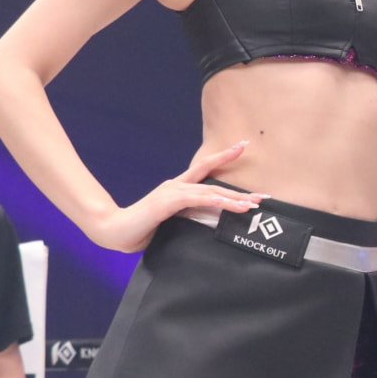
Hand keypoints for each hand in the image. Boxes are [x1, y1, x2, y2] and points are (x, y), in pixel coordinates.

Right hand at [90, 141, 265, 251]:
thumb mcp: (171, 223)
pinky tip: (228, 204)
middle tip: (263, 195)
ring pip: (209, 192)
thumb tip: (211, 222)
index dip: (223, 158)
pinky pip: (195, 200)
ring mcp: (171, 192)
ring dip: (232, 199)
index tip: (242, 147)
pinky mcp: (166, 202)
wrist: (114, 231)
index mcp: (177, 189)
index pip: (205, 170)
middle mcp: (176, 186)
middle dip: (239, 189)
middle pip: (213, 182)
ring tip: (252, 205)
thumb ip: (188, 218)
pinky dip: (213, 201)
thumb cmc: (141, 229)